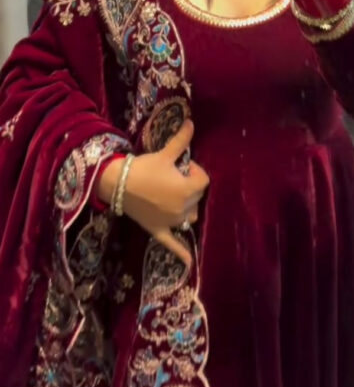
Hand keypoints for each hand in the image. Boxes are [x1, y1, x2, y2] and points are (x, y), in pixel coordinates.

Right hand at [98, 119, 208, 266]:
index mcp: (187, 191)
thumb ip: (181, 140)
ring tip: (173, 197)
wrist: (116, 184)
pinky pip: (173, 244)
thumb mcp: (164, 154)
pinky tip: (190, 265)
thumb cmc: (143, 167)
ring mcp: (171, 222)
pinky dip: (182, 254)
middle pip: (196, 197)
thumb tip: (192, 122)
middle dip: (188, 185)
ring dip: (186, 208)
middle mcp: (183, 209)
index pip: (203, 180)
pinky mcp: (159, 230)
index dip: (194, 171)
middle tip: (172, 176)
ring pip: (189, 216)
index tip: (181, 166)